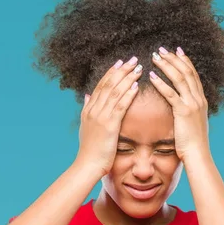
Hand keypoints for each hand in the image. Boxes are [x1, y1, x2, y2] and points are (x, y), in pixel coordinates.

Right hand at [75, 56, 142, 175]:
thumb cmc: (90, 150)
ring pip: (114, 92)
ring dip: (127, 78)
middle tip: (133, 59)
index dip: (111, 73)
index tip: (120, 63)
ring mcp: (100, 117)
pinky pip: (120, 106)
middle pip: (108, 85)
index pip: (100, 86)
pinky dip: (128, 94)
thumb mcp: (85, 127)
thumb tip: (88, 96)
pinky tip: (136, 86)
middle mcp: (93, 110)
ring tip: (138, 68)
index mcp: (88, 110)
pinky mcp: (109, 125)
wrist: (87, 165)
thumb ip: (88, 110)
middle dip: (121, 71)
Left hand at [148, 46, 209, 161]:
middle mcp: (198, 99)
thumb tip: (183, 107)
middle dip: (174, 59)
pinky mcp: (184, 112)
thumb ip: (189, 111)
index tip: (176, 50)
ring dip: (167, 66)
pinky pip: (171, 94)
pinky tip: (151, 76)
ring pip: (180, 78)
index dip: (185, 61)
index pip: (193, 75)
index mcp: (201, 100)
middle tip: (161, 49)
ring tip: (154, 57)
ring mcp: (192, 104)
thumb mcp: (193, 123)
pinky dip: (161, 83)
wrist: (197, 154)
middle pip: (187, 72)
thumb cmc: (192, 142)